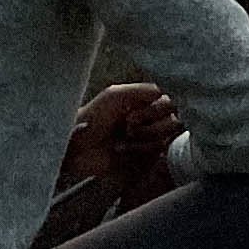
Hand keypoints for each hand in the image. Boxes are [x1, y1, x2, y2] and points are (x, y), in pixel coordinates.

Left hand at [63, 82, 178, 203]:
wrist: (76, 148)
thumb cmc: (91, 118)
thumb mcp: (114, 95)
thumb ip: (143, 90)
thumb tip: (167, 92)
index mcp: (144, 102)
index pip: (170, 101)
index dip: (156, 109)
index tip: (133, 113)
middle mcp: (150, 119)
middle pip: (173, 120)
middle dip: (150, 125)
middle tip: (127, 126)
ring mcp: (148, 140)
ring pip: (165, 137)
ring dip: (142, 139)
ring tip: (122, 139)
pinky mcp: (145, 159)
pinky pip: (156, 154)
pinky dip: (138, 151)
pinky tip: (122, 150)